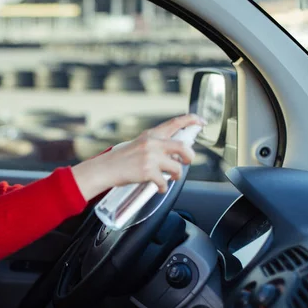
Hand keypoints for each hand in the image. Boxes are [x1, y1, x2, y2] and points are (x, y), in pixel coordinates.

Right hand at [72, 114, 203, 201]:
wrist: (105, 169)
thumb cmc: (121, 159)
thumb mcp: (140, 145)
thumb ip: (157, 145)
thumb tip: (176, 152)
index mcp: (151, 134)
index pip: (175, 122)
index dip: (192, 120)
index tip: (201, 122)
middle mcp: (153, 143)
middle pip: (184, 147)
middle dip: (190, 157)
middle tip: (186, 161)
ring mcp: (151, 157)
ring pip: (177, 168)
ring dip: (176, 175)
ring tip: (170, 177)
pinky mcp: (148, 172)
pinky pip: (164, 183)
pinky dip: (163, 188)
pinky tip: (158, 187)